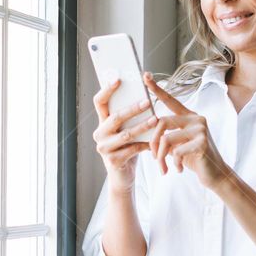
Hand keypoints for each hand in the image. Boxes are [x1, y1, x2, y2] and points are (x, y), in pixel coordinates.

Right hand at [92, 78, 157, 192]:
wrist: (122, 176)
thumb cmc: (126, 148)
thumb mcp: (125, 131)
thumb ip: (129, 117)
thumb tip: (144, 95)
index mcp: (102, 122)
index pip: (99, 102)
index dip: (107, 90)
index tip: (118, 79)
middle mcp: (99, 134)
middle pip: (115, 117)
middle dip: (132, 109)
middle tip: (147, 101)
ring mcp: (104, 148)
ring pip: (126, 134)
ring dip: (142, 126)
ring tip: (156, 120)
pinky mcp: (113, 161)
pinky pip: (132, 149)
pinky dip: (145, 145)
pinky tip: (155, 142)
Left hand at [143, 71, 229, 189]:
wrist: (214, 174)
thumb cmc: (194, 158)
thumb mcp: (178, 144)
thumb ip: (166, 135)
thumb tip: (146, 131)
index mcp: (189, 116)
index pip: (170, 100)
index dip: (157, 89)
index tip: (145, 76)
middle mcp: (196, 118)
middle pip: (161, 122)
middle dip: (153, 142)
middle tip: (154, 158)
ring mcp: (200, 129)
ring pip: (166, 139)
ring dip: (161, 157)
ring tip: (164, 168)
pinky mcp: (202, 143)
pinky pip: (176, 152)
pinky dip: (174, 164)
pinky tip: (179, 169)